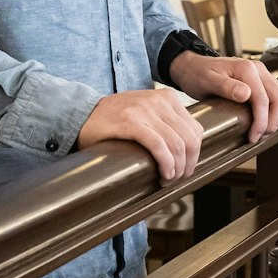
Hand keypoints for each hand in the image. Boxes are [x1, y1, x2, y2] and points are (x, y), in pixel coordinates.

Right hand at [77, 88, 203, 180]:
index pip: (195, 131)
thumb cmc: (116, 120)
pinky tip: (162, 175)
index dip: (194, 155)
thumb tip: (189, 152)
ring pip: (177, 145)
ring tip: (167, 180)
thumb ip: (167, 123)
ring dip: (176, 170)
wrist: (82, 115)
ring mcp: (144, 110)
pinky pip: (158, 146)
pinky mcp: (130, 122)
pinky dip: (166, 164)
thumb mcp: (147, 113)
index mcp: (167, 97)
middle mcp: (158, 100)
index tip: (183, 170)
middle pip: (189, 140)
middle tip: (176, 179)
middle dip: (187, 166)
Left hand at [168, 54, 277, 143]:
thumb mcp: (207, 81)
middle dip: (273, 121)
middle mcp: (258, 68)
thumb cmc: (198, 74)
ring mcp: (261, 74)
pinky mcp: (261, 80)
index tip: (253, 137)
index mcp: (246, 68)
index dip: (261, 121)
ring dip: (277, 117)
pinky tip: (264, 123)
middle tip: (260, 137)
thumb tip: (246, 95)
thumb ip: (226, 87)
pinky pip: (275, 96)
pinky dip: (274, 111)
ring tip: (263, 133)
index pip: (263, 98)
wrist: (193, 67)